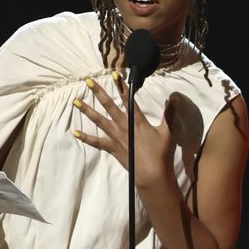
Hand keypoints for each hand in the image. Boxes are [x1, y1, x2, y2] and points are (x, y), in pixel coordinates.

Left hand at [72, 74, 175, 189]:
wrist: (152, 175)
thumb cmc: (161, 154)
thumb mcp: (167, 132)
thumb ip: (169, 114)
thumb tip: (173, 98)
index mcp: (137, 120)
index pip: (128, 99)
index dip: (122, 85)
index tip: (115, 74)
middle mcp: (123, 126)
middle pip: (109, 105)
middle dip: (98, 92)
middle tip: (88, 81)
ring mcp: (116, 137)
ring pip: (98, 120)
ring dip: (87, 110)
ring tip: (75, 101)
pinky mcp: (112, 148)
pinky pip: (96, 142)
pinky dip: (85, 138)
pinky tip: (75, 132)